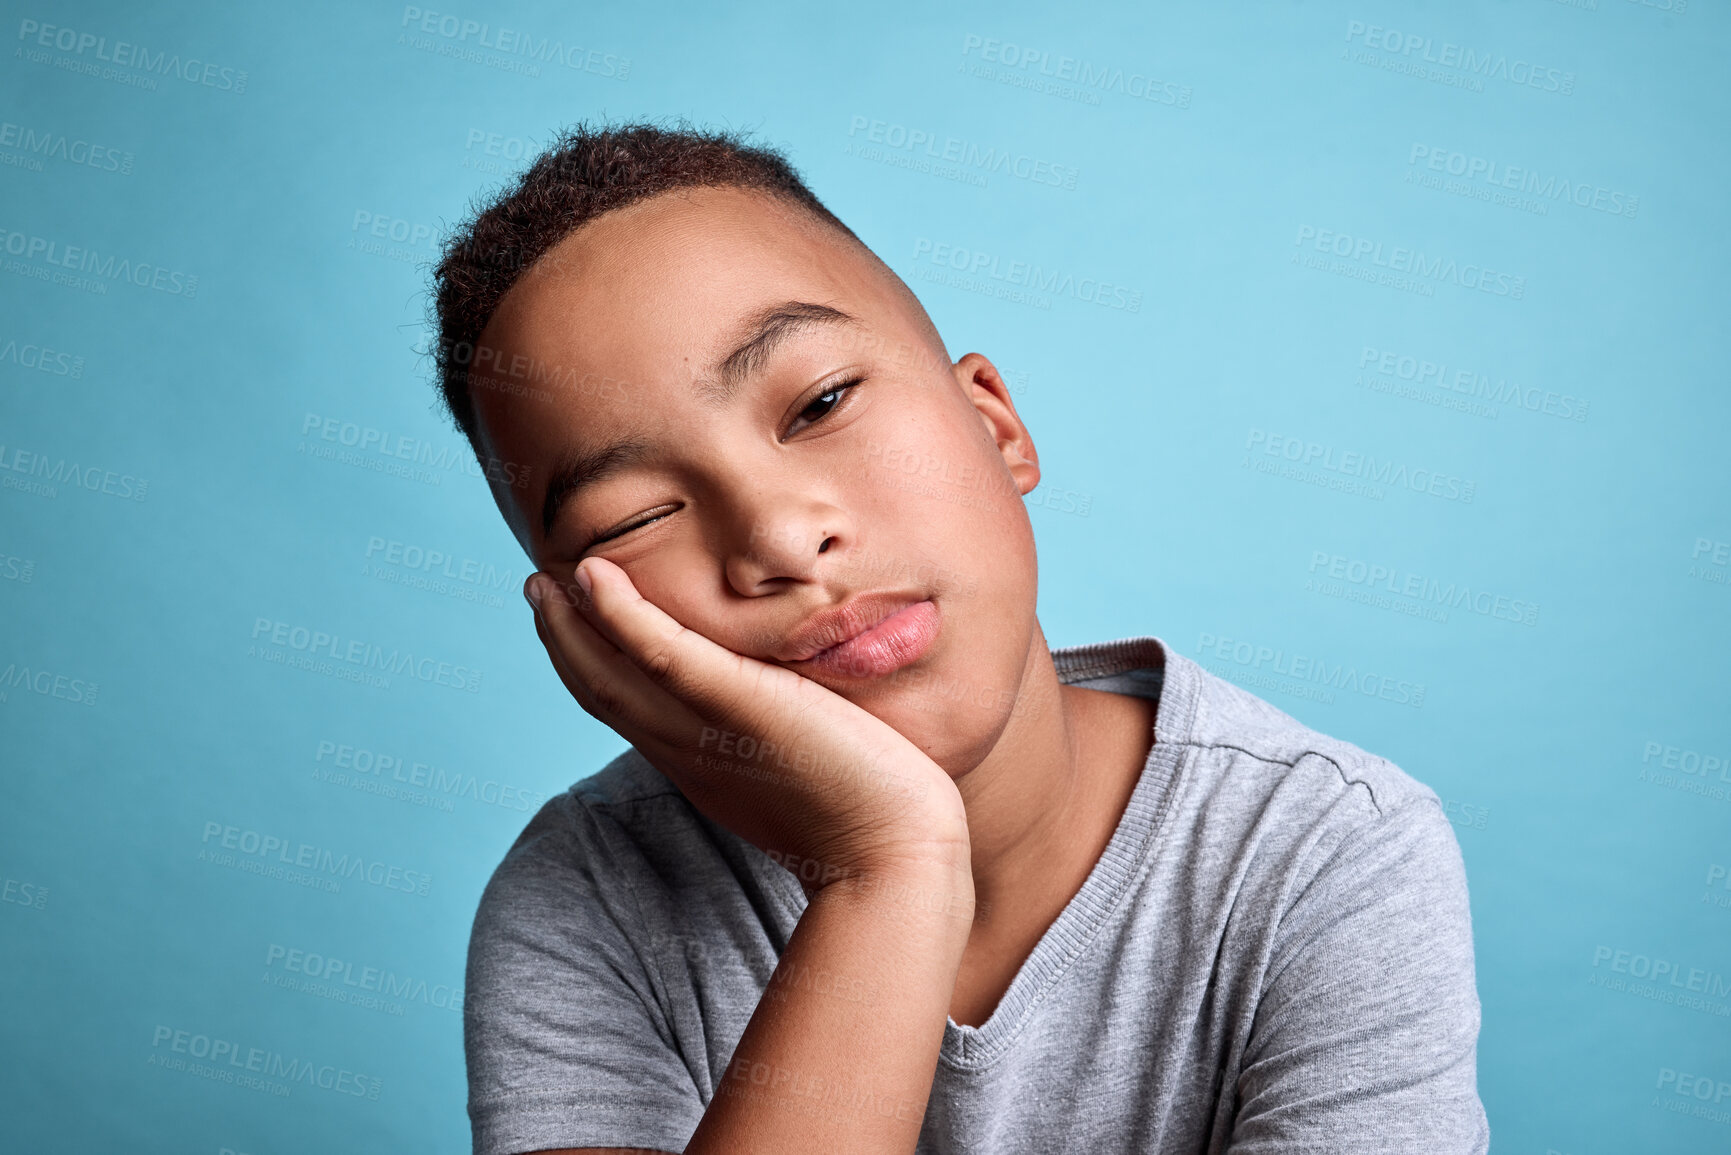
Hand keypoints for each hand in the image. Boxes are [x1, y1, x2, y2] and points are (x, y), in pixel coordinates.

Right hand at [525, 558, 971, 893]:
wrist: (897, 857)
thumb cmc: (872, 815)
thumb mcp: (810, 767)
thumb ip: (786, 738)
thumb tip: (801, 711)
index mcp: (703, 765)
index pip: (629, 711)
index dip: (591, 668)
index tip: (572, 625)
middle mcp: (690, 752)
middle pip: (603, 693)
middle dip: (564, 643)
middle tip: (537, 590)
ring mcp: (709, 732)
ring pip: (614, 676)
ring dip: (572, 626)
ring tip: (547, 580)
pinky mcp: (739, 708)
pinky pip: (664, 658)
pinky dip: (622, 618)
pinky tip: (597, 579)